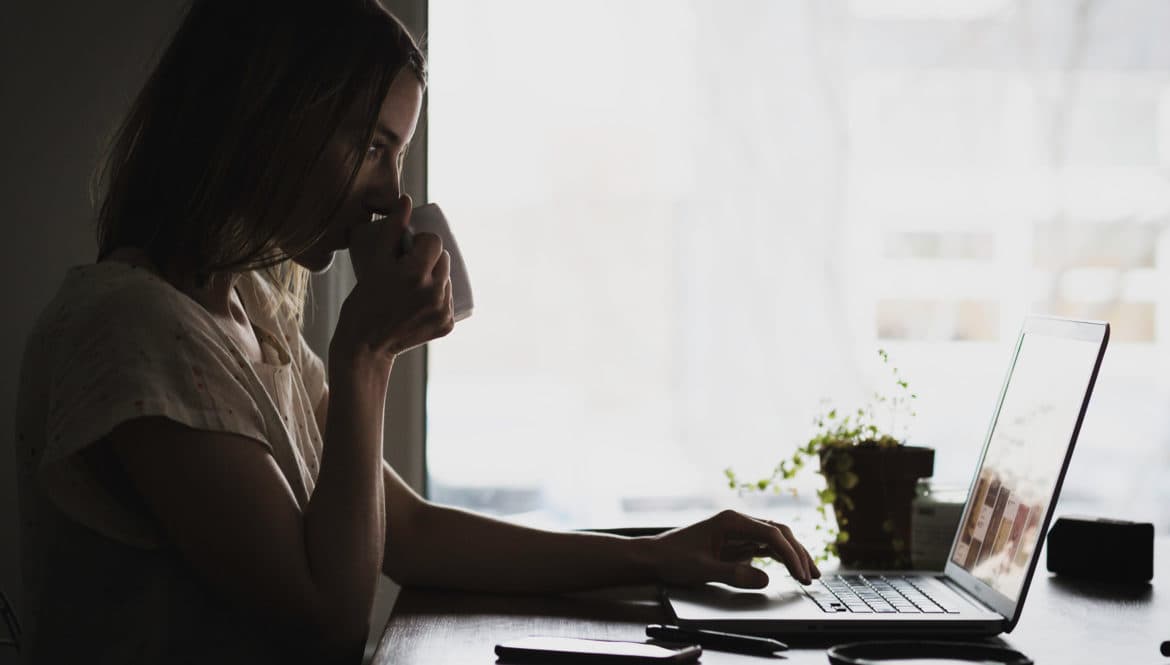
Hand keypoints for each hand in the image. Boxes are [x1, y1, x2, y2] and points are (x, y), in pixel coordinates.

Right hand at [333, 194, 453, 364]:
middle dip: (429, 259)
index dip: (422, 242)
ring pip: (447, 280)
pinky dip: (438, 298)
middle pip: (444, 259)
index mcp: (415, 273)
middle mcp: (435, 292)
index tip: (408, 250)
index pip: (435, 242)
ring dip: (436, 277)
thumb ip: (391, 229)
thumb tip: (407, 200)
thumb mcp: (374, 263)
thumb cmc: (363, 301)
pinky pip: (448, 301)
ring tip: (414, 285)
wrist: (365, 346)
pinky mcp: (447, 325)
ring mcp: (443, 310)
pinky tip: (421, 302)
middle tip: (409, 267)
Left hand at [649, 510, 819, 588]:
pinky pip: (765, 547)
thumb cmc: (674, 559)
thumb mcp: (703, 569)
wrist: (655, 557)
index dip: (790, 554)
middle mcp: (738, 522)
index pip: (771, 533)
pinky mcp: (737, 543)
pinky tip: (792, 569)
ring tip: (810, 574)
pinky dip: (781, 558)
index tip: (800, 573)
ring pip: (775, 539)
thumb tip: (765, 578)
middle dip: (798, 553)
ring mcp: (738, 532)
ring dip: (793, 555)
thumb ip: (734, 573)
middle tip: (812, 576)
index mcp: (731, 521)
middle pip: (778, 533)